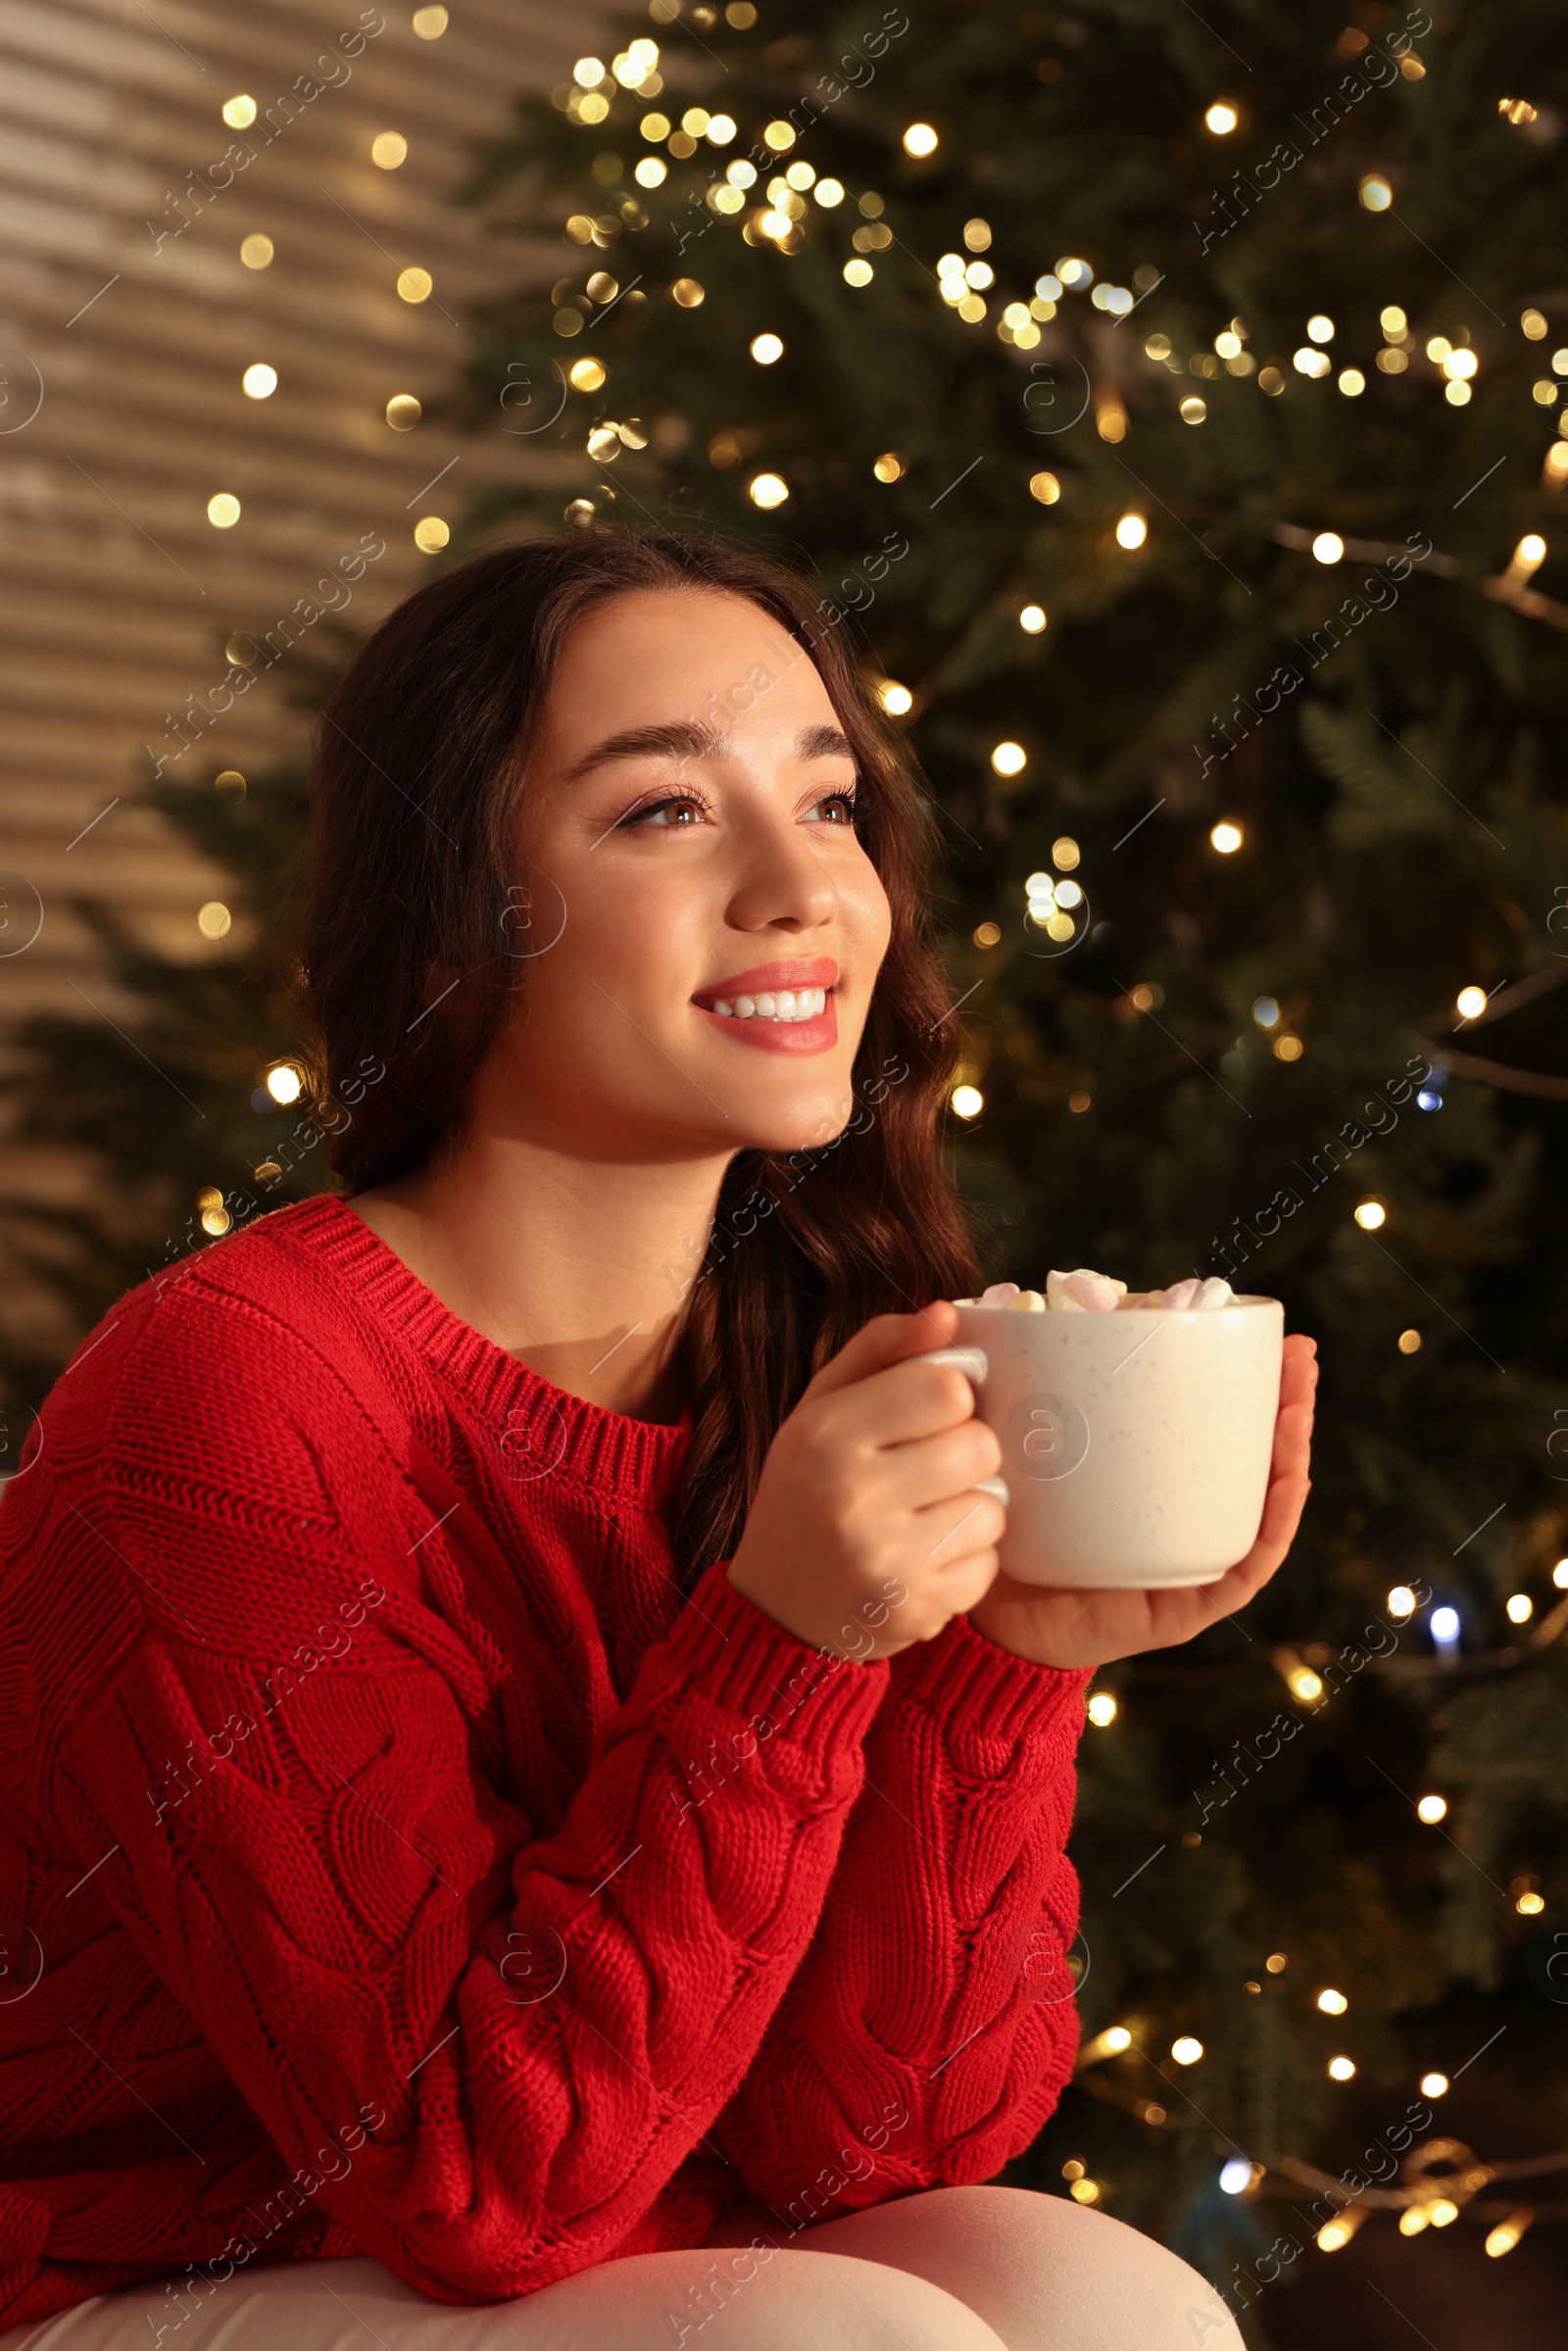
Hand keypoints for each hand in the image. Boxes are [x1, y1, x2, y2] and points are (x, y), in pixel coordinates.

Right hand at [727, 1299, 1003, 1658]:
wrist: (776, 1610)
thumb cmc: (806, 1490)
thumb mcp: (820, 1409)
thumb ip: (879, 1350)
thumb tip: (947, 1312)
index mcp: (826, 1434)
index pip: (944, 1387)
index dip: (950, 1395)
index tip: (928, 1412)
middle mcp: (853, 1495)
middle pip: (979, 1445)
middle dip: (966, 1451)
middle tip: (930, 1466)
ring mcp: (887, 1559)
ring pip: (993, 1506)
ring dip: (971, 1506)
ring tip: (925, 1514)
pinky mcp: (917, 1608)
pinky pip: (988, 1562)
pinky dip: (967, 1557)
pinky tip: (924, 1556)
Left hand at [967, 1332, 1317, 1670]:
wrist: (988, 1621)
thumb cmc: (1009, 1526)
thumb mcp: (1031, 1452)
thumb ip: (1031, 1394)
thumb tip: (1002, 1300)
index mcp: (1160, 1482)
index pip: (1218, 1427)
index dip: (1250, 1382)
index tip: (1270, 1331)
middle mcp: (1186, 1520)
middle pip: (1254, 1459)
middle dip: (1286, 1404)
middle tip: (1303, 1354)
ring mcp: (1193, 1564)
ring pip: (1261, 1506)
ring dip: (1291, 1454)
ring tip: (1300, 1405)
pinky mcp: (1186, 1608)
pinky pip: (1242, 1567)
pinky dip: (1273, 1525)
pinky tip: (1288, 1481)